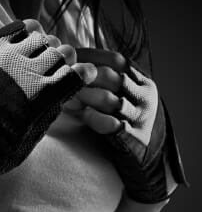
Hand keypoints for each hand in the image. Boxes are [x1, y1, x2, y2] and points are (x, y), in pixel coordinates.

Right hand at [0, 19, 96, 186]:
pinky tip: (85, 76)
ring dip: (67, 63)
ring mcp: (31, 73)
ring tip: (62, 75)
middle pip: (48, 40)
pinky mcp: (46, 94)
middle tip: (51, 67)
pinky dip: (83, 73)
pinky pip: (76, 73)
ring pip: (64, 53)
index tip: (36, 48)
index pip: (28, 27)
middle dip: (53, 50)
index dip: (37, 36)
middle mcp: (13, 56)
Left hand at [69, 48, 188, 202]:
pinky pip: (111, 125)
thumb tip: (70, 60)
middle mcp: (143, 96)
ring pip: (109, 100)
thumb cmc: (127, 118)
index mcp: (140, 80)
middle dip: (83, 75)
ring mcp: (139, 116)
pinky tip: (81, 115)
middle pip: (111, 77)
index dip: (89, 56)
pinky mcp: (132, 137)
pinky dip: (93, 118)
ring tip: (65, 95)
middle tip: (60, 76)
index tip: (66, 56)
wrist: (151, 155)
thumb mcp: (125, 94)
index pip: (115, 60)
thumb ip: (105, 79)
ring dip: (84, 96)